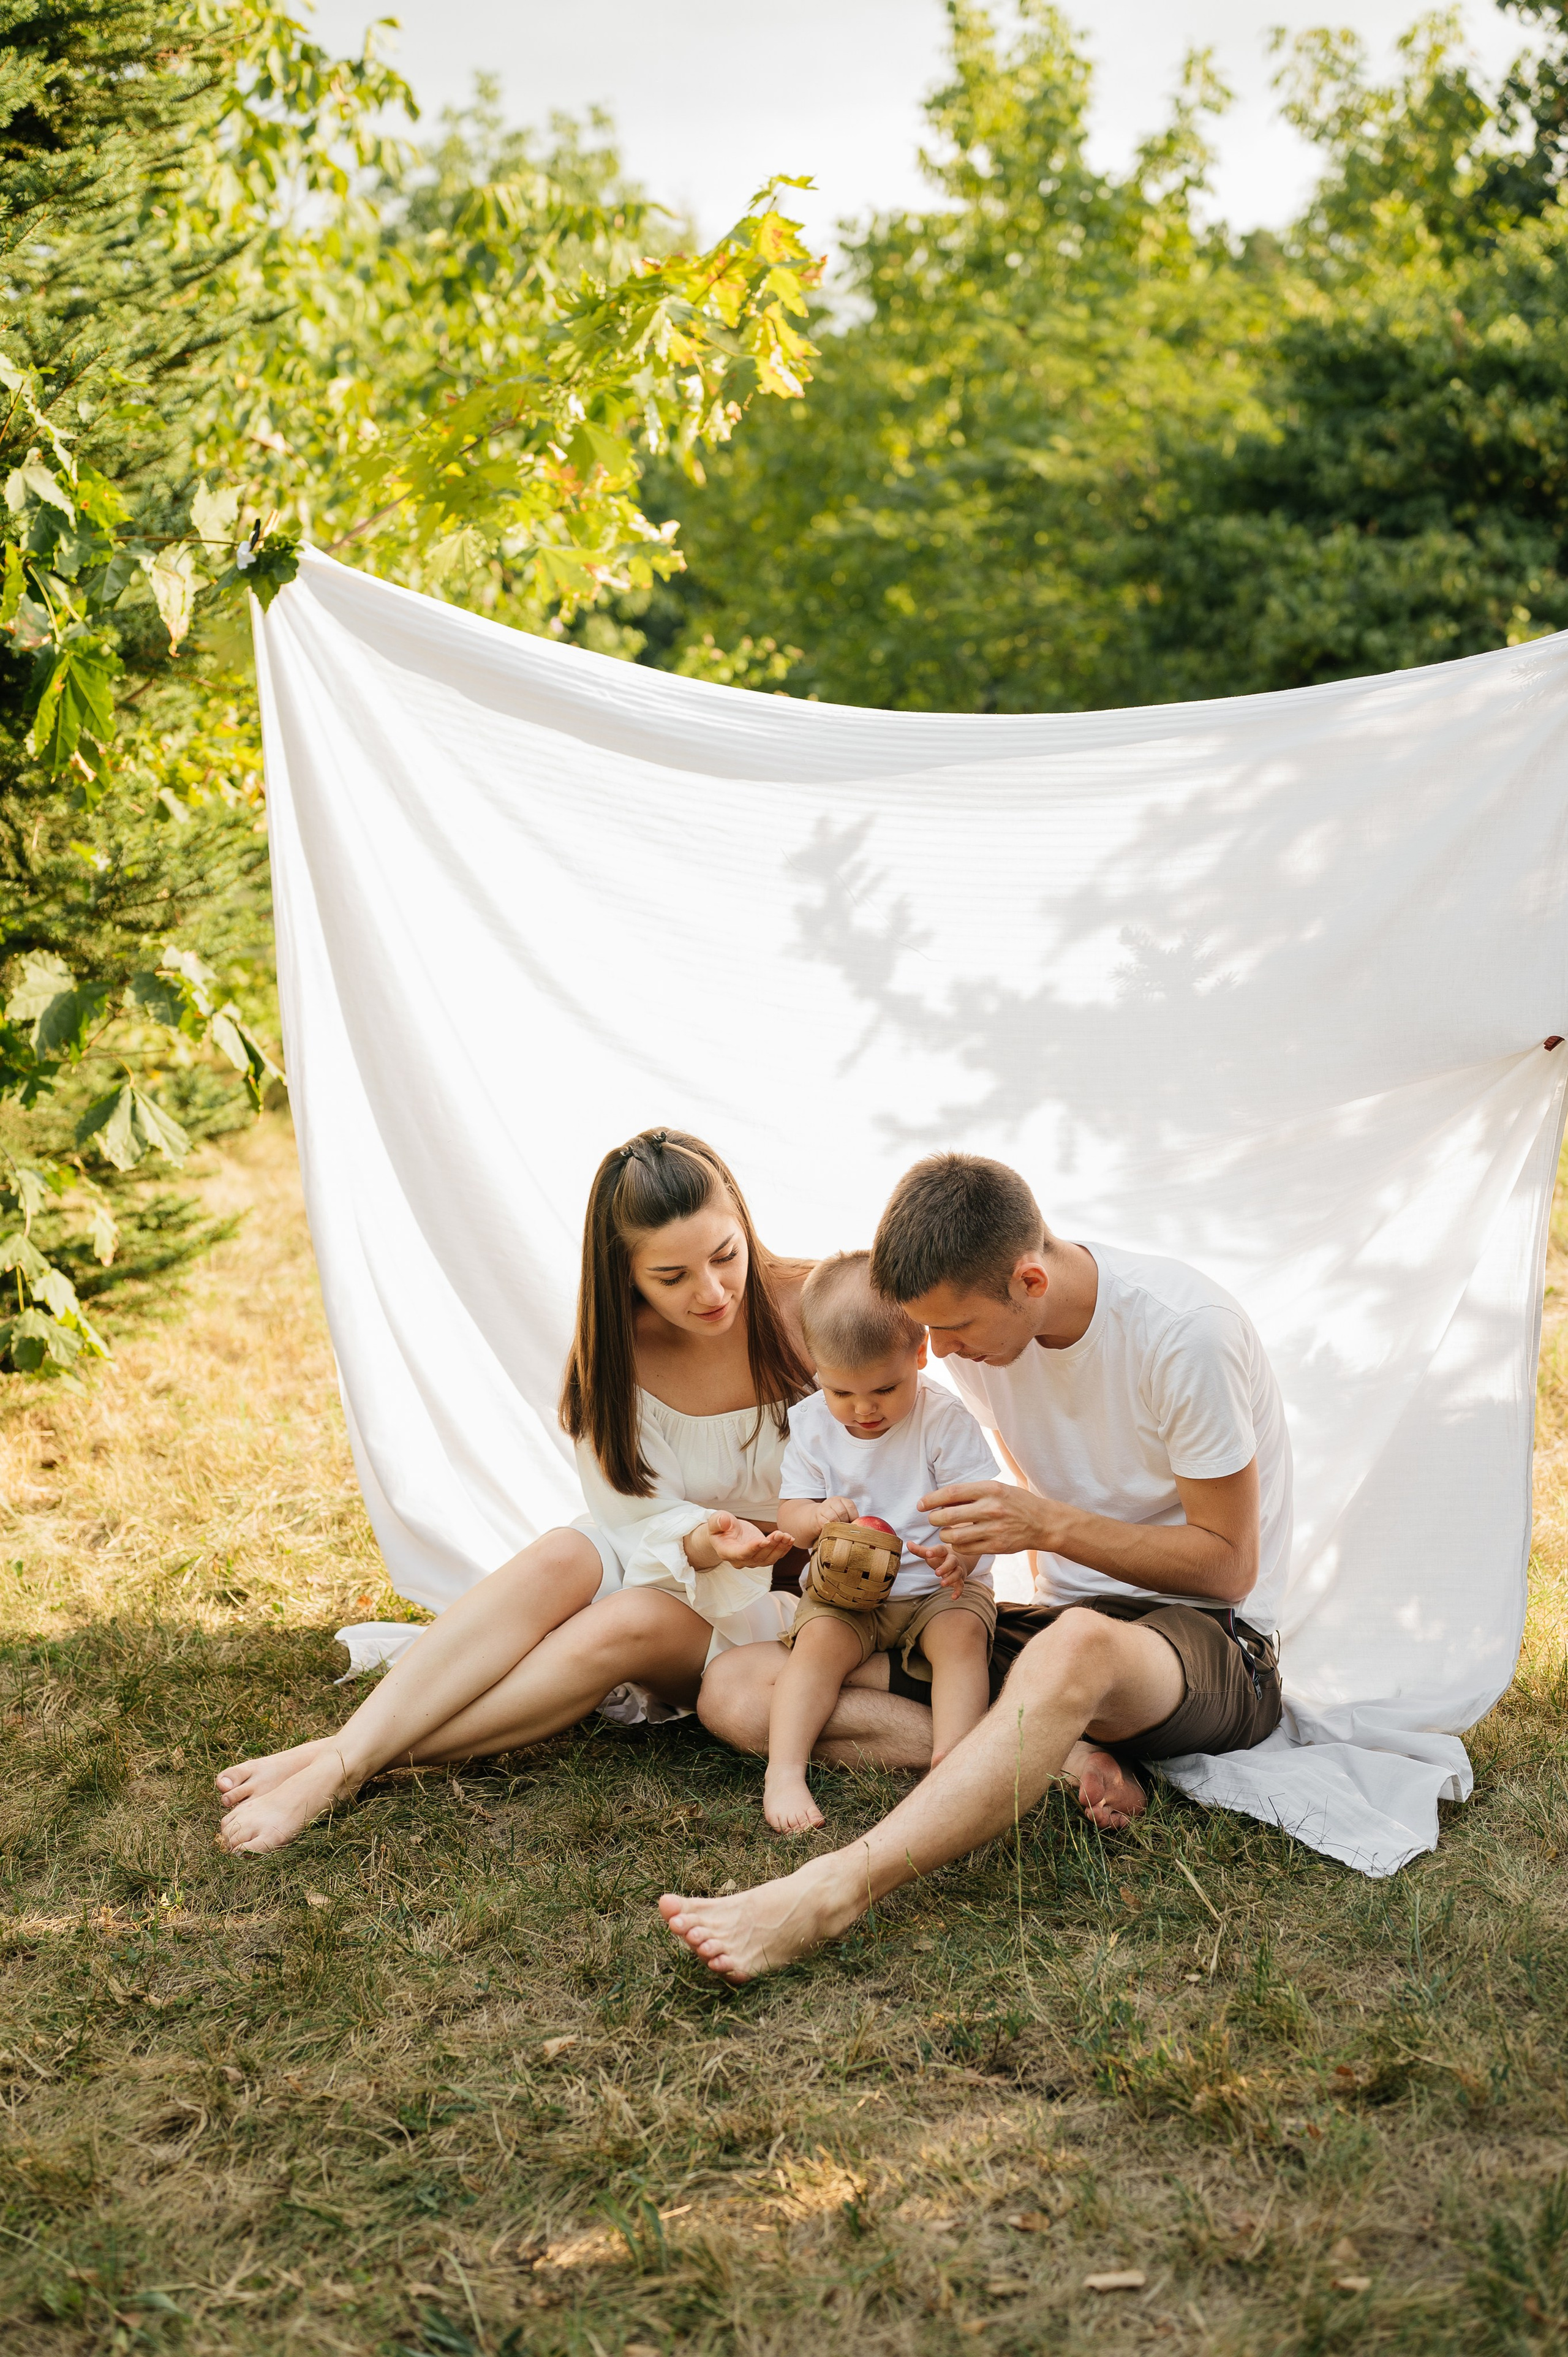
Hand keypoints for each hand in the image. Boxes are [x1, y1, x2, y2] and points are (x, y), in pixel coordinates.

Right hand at [703, 1513, 794, 1570]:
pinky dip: (784, 1549)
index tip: (765, 1540)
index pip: (742, 1554)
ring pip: (769, 1559)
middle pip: (758, 1557)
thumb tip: (723, 1522)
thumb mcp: (716, 1520)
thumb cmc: (720, 1526)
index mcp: (727, 1552)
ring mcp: (752, 1560)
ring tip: (787, 1536)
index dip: (754, 1548)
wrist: (726, 1533)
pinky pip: (775, 1556)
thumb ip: (718, 1521)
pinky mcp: (762, 1556)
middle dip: (771, 1546)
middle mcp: (740, 1561)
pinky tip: (790, 1540)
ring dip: (780, 1548)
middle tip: (780, 1534)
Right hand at [818, 1496, 857, 1530]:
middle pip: (842, 1512)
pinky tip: (832, 1530)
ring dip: (838, 1526)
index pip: (850, 1506)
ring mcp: (824, 1508)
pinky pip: (826, 1523)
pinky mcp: (818, 1517)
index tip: (854, 1524)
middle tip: (846, 1528)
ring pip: (834, 1517)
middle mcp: (832, 1501)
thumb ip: (851, 1517)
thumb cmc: (835, 1517)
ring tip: (839, 1529)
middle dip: (845, 1522)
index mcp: (841, 1499)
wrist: (816, 1517)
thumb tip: (861, 1526)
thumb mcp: (843, 1513)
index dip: (854, 1517)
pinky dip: (831, 1528)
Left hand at [909, 1537, 971, 1593]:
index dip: (934, 1551)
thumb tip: (908, 1543)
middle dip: (945, 1567)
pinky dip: (958, 1591)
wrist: (959, 1560)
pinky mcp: (960, 1579)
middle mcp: (953, 1560)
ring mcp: (957, 1569)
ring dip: (951, 1579)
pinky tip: (953, 1597)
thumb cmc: (940, 1557)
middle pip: (952, 1561)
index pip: (940, 1549)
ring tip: (942, 1584)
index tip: (928, 1554)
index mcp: (944, 1552)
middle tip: (937, 1572)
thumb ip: (919, 1550)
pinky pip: (961, 1585)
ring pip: (958, 1573)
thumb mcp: (930, 1553)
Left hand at [919, 1479, 1055, 1556]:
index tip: (921, 1504)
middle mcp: (991, 1508)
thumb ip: (971, 1493)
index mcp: (990, 1489)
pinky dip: (957, 1545)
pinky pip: (966, 1548)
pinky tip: (959, 1540)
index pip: (951, 1493)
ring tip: (945, 1531)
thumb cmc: (1015, 1502)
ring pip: (954, 1536)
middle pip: (948, 1516)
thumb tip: (940, 1498)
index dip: (931, 1499)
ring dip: (944, 1535)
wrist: (1042, 1522)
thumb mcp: (996, 1489)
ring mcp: (994, 1529)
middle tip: (932, 1519)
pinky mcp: (996, 1546)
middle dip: (934, 1519)